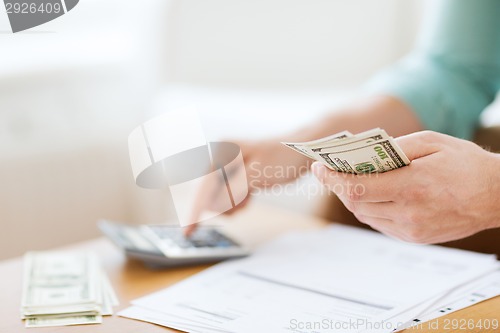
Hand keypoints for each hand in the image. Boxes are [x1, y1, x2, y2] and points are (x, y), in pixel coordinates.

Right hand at [185, 138, 309, 234]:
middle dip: (224, 204)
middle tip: (245, 200)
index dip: (195, 211)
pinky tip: (250, 196)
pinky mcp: (237, 173)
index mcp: (221, 152)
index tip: (188, 232)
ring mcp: (229, 165)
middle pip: (210, 194)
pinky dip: (239, 200)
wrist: (303, 150)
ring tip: (250, 196)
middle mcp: (221, 157)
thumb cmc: (282, 157)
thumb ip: (232, 190)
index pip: (204, 188)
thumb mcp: (256, 176)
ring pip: (221, 196)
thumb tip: (211, 204)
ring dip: (233, 203)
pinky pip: (230, 194)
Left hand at [311, 131, 499, 243]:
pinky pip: (379, 224)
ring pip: (365, 215)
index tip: (319, 167)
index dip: (332, 178)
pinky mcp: (414, 238)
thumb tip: (364, 154)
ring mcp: (411, 230)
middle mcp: (409, 213)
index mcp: (412, 186)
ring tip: (349, 180)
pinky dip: (369, 208)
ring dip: (352, 198)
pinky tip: (372, 194)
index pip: (357, 188)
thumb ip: (394, 148)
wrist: (497, 196)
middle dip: (338, 186)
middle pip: (356, 203)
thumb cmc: (466, 165)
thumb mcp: (432, 142)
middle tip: (330, 171)